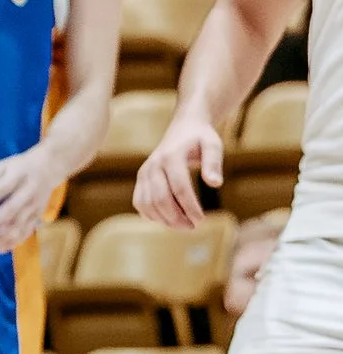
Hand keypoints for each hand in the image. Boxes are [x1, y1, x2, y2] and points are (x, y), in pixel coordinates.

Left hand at [0, 141, 56, 253]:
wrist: (48, 168)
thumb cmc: (18, 167)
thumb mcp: (1, 166)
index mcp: (18, 176)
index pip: (2, 189)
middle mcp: (28, 192)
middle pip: (12, 210)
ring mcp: (34, 206)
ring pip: (20, 225)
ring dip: (4, 238)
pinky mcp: (38, 215)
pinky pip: (27, 232)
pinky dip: (14, 242)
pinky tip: (0, 249)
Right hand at [135, 104, 218, 230]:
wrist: (183, 127)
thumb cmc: (201, 138)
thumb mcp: (212, 145)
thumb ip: (213, 163)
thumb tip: (214, 184)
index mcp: (171, 157)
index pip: (179, 188)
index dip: (190, 208)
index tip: (202, 220)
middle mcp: (153, 165)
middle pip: (160, 199)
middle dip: (177, 218)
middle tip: (193, 227)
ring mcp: (144, 172)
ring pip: (147, 204)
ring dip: (164, 220)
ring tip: (183, 225)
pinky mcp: (141, 178)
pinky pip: (139, 203)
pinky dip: (152, 215)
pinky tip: (169, 218)